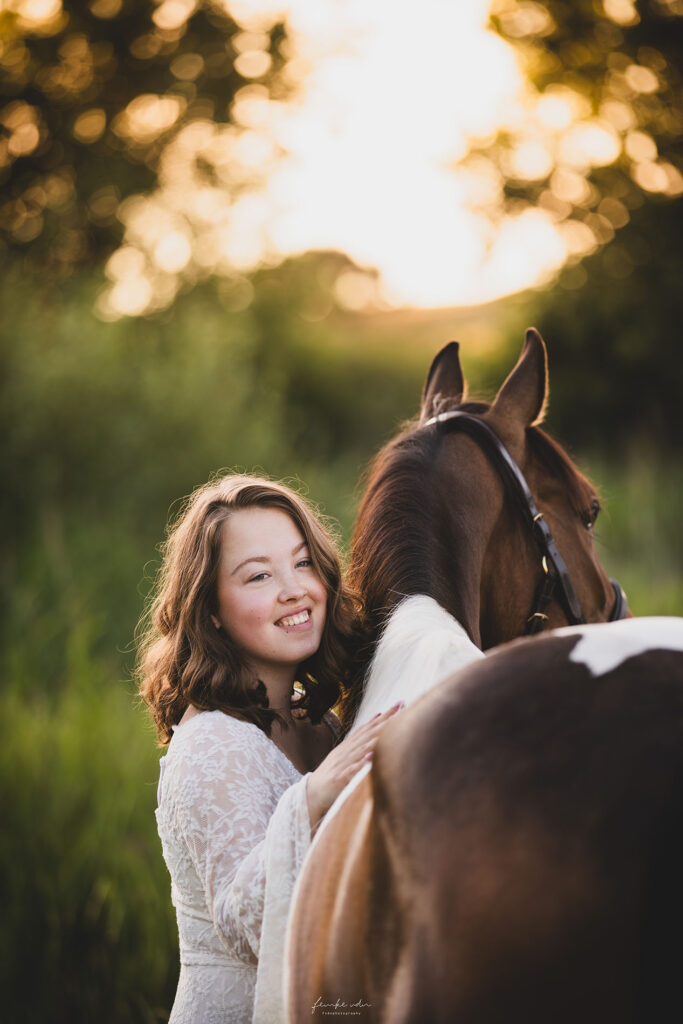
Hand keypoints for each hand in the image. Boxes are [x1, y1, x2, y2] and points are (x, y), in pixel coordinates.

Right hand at [305, 703, 402, 828]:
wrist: (311, 793)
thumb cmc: (331, 774)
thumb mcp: (343, 755)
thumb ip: (357, 742)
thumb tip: (374, 723)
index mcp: (348, 747)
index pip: (368, 728)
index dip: (383, 716)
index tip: (398, 704)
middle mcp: (346, 752)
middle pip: (368, 733)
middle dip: (385, 720)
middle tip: (400, 706)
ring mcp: (343, 764)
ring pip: (363, 748)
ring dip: (377, 736)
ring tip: (391, 725)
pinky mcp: (339, 779)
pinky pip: (352, 771)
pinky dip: (361, 763)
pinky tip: (370, 756)